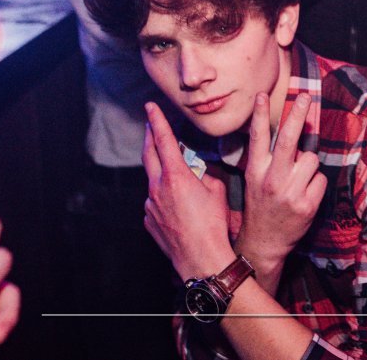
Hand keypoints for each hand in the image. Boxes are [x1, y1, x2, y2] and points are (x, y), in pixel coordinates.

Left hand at [142, 103, 235, 280]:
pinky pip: (154, 201)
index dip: (157, 121)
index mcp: (176, 176)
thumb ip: (206, 176)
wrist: (201, 258)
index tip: (150, 107)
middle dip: (150, 137)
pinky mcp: (149, 221)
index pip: (163, 140)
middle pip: (149, 155)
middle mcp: (157, 188)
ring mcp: (150, 206)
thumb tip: (202, 171)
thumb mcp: (217, 192)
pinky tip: (177, 204)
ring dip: (161, 172)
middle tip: (150, 124)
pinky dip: (163, 196)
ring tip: (175, 173)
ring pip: (153, 180)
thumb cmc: (213, 225)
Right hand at [235, 93, 326, 293]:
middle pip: (288, 139)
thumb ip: (270, 159)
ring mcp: (290, 192)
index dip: (259, 115)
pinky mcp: (307, 204)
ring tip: (299, 180)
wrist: (264, 243)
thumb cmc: (262, 207)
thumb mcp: (256, 181)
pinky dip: (316, 183)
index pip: (258, 138)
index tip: (261, 95)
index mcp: (256, 172)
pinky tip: (305, 195)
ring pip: (311, 159)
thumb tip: (293, 132)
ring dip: (309, 165)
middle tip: (306, 97)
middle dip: (298, 115)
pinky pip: (321, 179)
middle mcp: (271, 179)